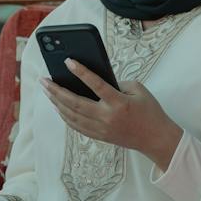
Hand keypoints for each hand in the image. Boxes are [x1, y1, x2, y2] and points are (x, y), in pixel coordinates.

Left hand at [41, 59, 182, 168]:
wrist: (156, 139)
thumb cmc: (149, 111)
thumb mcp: (138, 90)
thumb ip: (117, 83)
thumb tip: (95, 80)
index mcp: (119, 103)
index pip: (96, 84)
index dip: (81, 72)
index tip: (68, 61)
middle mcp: (107, 117)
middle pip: (75, 103)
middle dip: (56, 90)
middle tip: (44, 80)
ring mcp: (101, 129)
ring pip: (72, 116)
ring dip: (56, 102)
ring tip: (47, 91)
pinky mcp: (99, 136)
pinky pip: (76, 126)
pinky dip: (65, 116)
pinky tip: (58, 107)